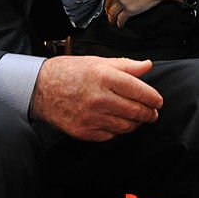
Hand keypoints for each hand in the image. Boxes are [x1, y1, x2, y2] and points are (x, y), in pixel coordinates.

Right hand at [30, 55, 162, 140]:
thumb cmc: (70, 72)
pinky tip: (117, 124)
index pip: (139, 90)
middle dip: (148, 114)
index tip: (158, 102)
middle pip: (135, 111)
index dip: (153, 98)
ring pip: (125, 126)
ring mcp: (91, 117)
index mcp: (105, 76)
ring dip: (135, 123)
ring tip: (136, 119)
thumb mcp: (98, 62)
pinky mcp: (83, 131)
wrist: (40, 88)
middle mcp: (99, 98)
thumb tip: (148, 66)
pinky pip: (110, 136)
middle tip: (152, 113)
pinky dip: (117, 131)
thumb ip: (126, 65)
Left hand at [105, 0, 184, 27]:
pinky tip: (120, 25)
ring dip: (111, 18)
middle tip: (108, 11)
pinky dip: (119, 23)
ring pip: (112, 12)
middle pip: (108, 2)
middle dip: (107, 7)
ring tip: (112, 20)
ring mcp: (123, 1)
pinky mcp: (130, 10)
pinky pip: (121, 19)